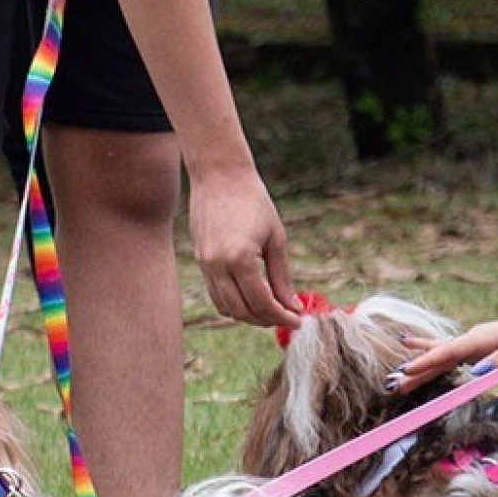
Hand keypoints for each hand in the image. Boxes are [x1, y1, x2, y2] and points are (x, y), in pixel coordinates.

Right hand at [187, 166, 297, 327]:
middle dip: (266, 320)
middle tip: (287, 317)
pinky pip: (216, 294)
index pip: (261, 302)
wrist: (220, 176)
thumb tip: (292, 306)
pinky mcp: (200, 261)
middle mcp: (217, 265)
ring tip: (272, 311)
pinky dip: (234, 303)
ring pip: (226, 307)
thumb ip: (281, 277)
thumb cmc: (254, 201)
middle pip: (242, 311)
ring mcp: (205, 265)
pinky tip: (252, 298)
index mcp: (240, 258)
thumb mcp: (276, 238)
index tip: (298, 320)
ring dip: (249, 315)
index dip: (281, 316)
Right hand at [392, 309, 497, 393]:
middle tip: (393, 384)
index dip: (429, 362)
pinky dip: (434, 357)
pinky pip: (452, 355)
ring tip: (397, 378)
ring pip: (444, 356)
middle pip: (442, 355)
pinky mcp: (481, 350)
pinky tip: (415, 352)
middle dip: (418, 370)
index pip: (451, 351)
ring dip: (422, 367)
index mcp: (485, 337)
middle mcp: (477, 338)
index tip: (407, 371)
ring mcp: (478, 343)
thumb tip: (476, 373)